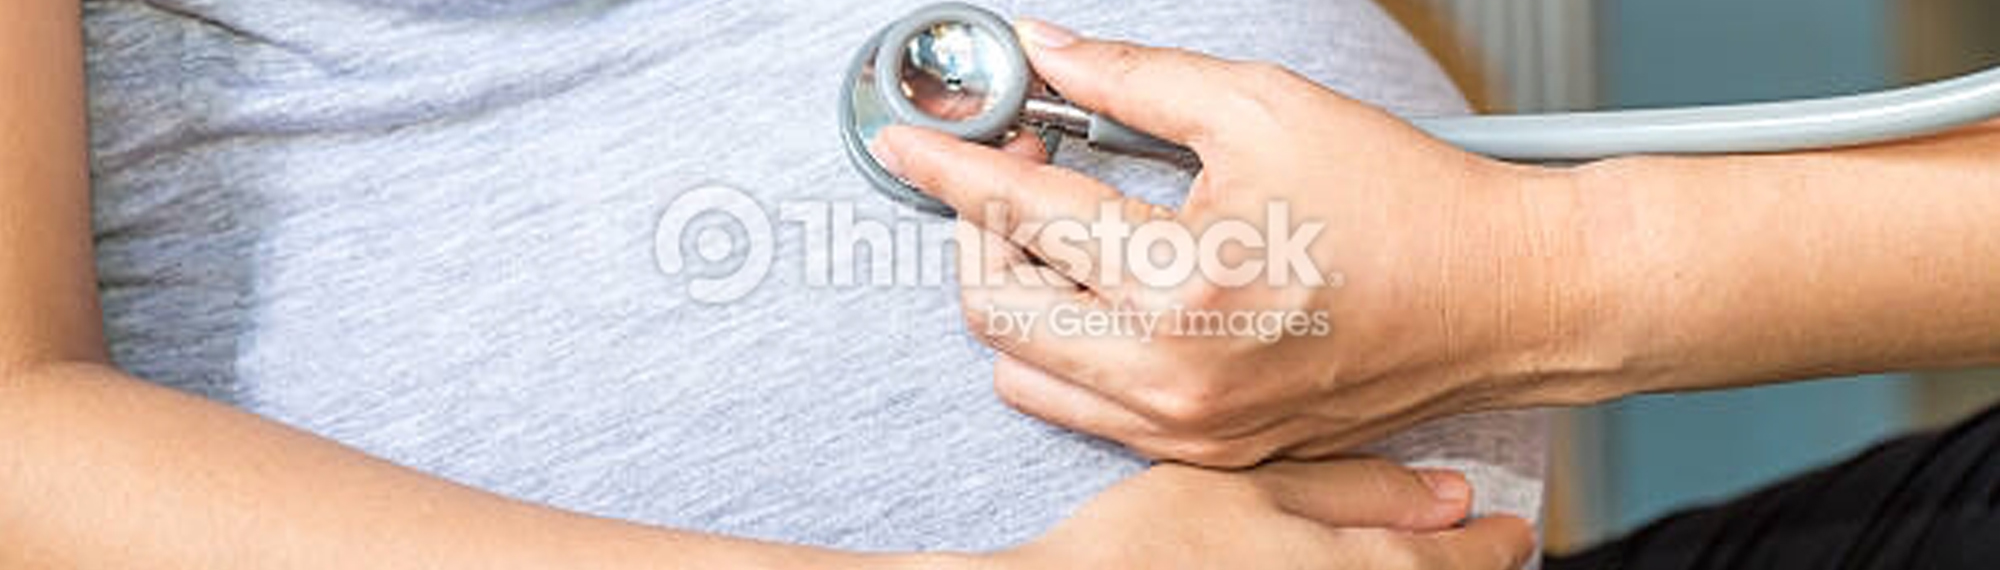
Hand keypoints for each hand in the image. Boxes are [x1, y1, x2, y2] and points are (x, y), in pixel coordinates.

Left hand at [871, 19, 1623, 465]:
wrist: (1504, 298)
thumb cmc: (1409, 206)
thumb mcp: (1261, 107)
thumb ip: (1133, 81)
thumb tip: (1047, 53)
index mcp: (1183, 286)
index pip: (1016, 217)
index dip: (949, 164)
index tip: (912, 139)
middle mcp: (1176, 377)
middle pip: (994, 308)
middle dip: (980, 228)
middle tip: (1021, 165)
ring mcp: (1189, 428)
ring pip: (1025, 371)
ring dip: (1019, 292)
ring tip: (1067, 228)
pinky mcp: (1207, 450)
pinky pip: (1086, 409)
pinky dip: (1068, 346)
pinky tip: (1109, 286)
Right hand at [977, 459, 1532, 569]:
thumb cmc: (1148, 546)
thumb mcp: (1251, 487)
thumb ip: (1353, 488)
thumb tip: (1451, 495)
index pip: (1453, 563)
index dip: (1488, 545)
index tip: (1509, 532)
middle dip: (1460, 568)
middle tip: (1484, 551)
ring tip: (1410, 558)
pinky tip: (1329, 567)